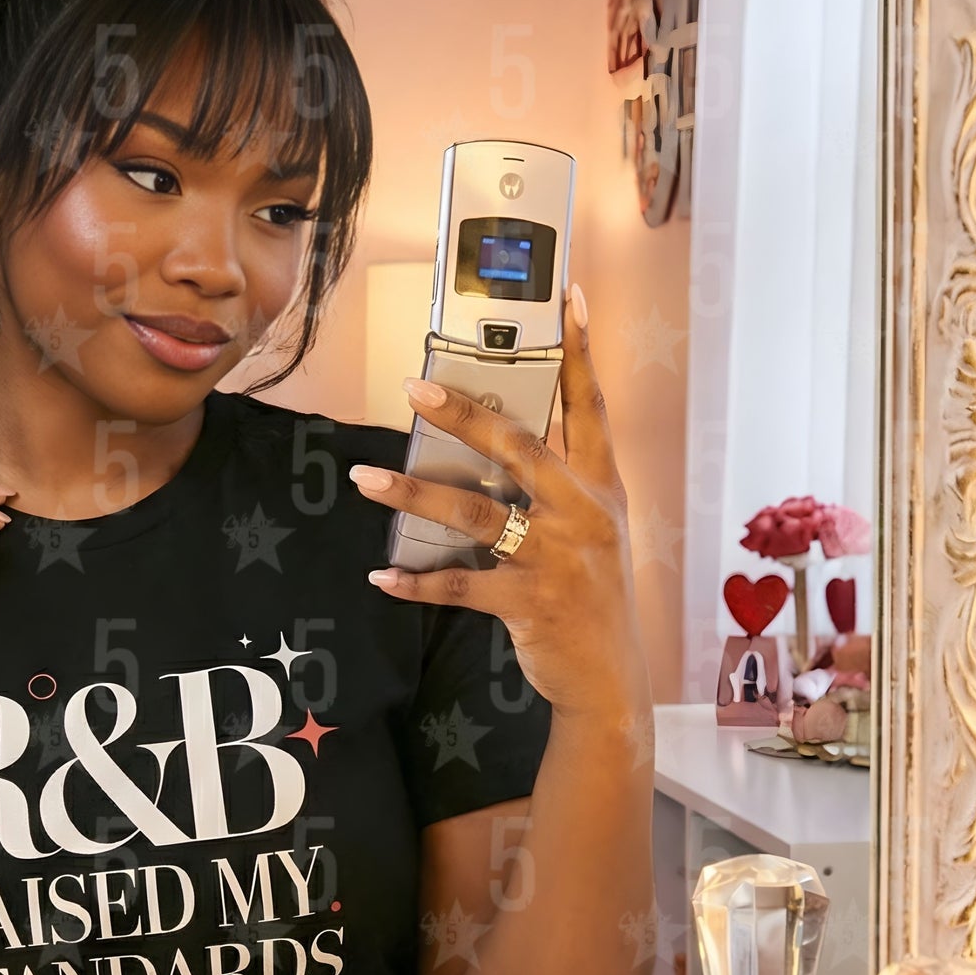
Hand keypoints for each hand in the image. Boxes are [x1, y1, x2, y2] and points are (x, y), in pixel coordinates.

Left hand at [347, 282, 645, 719]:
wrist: (610, 679)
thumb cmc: (592, 594)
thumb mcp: (593, 529)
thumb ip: (558, 482)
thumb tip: (495, 436)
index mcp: (600, 486)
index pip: (590, 405)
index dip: (578, 350)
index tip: (567, 295)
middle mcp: (583, 514)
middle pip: (518, 449)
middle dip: (464, 415)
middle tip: (414, 387)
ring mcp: (558, 559)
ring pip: (476, 515)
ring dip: (413, 495)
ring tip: (365, 478)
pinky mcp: (530, 604)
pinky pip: (460, 587)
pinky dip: (416, 583)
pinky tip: (381, 576)